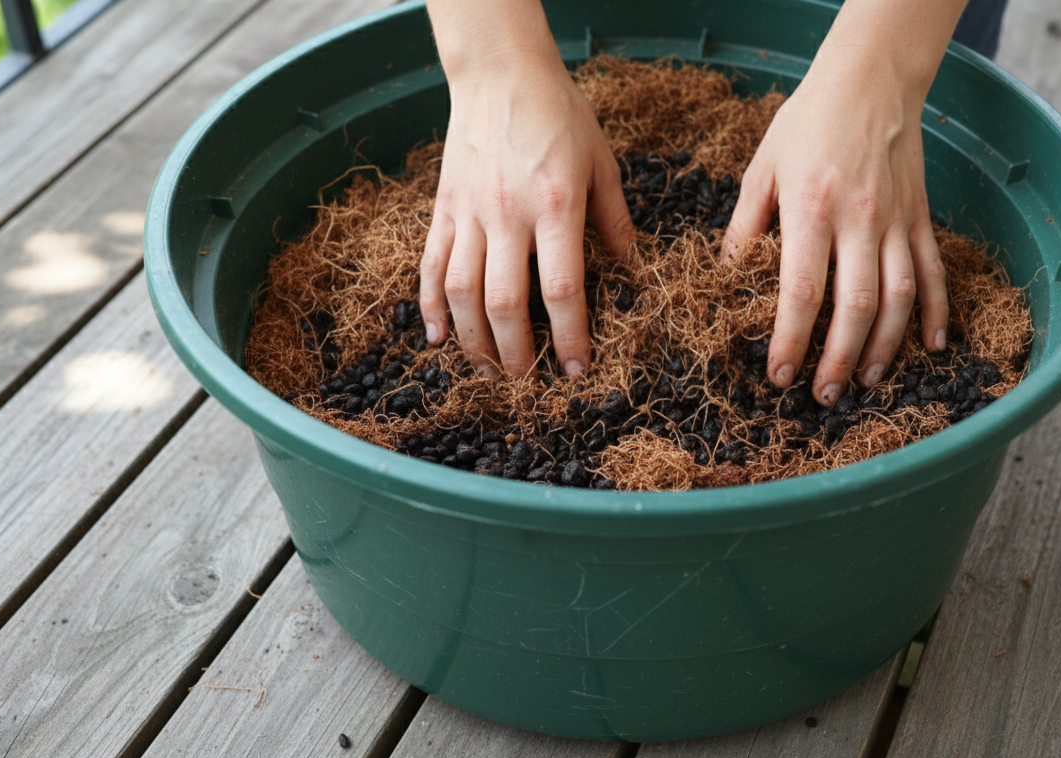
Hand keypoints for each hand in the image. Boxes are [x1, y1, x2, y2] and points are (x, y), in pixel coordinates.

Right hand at [420, 2, 632, 378]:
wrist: (500, 73)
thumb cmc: (559, 114)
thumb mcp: (601, 162)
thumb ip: (613, 219)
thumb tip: (631, 269)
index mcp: (554, 204)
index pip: (561, 287)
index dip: (569, 335)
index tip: (575, 368)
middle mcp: (507, 214)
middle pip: (504, 302)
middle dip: (516, 352)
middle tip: (527, 380)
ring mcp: (469, 213)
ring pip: (461, 292)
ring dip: (473, 341)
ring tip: (488, 370)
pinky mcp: (443, 209)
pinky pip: (431, 265)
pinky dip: (429, 306)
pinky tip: (437, 337)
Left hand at [723, 1, 964, 405]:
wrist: (870, 78)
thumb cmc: (807, 123)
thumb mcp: (762, 169)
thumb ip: (744, 228)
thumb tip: (725, 280)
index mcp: (811, 209)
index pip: (802, 290)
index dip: (791, 339)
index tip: (778, 374)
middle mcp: (859, 219)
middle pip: (855, 305)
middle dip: (838, 358)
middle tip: (822, 395)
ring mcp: (897, 220)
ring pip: (898, 297)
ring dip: (884, 346)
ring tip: (866, 382)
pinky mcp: (920, 216)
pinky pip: (932, 271)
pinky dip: (935, 312)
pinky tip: (931, 347)